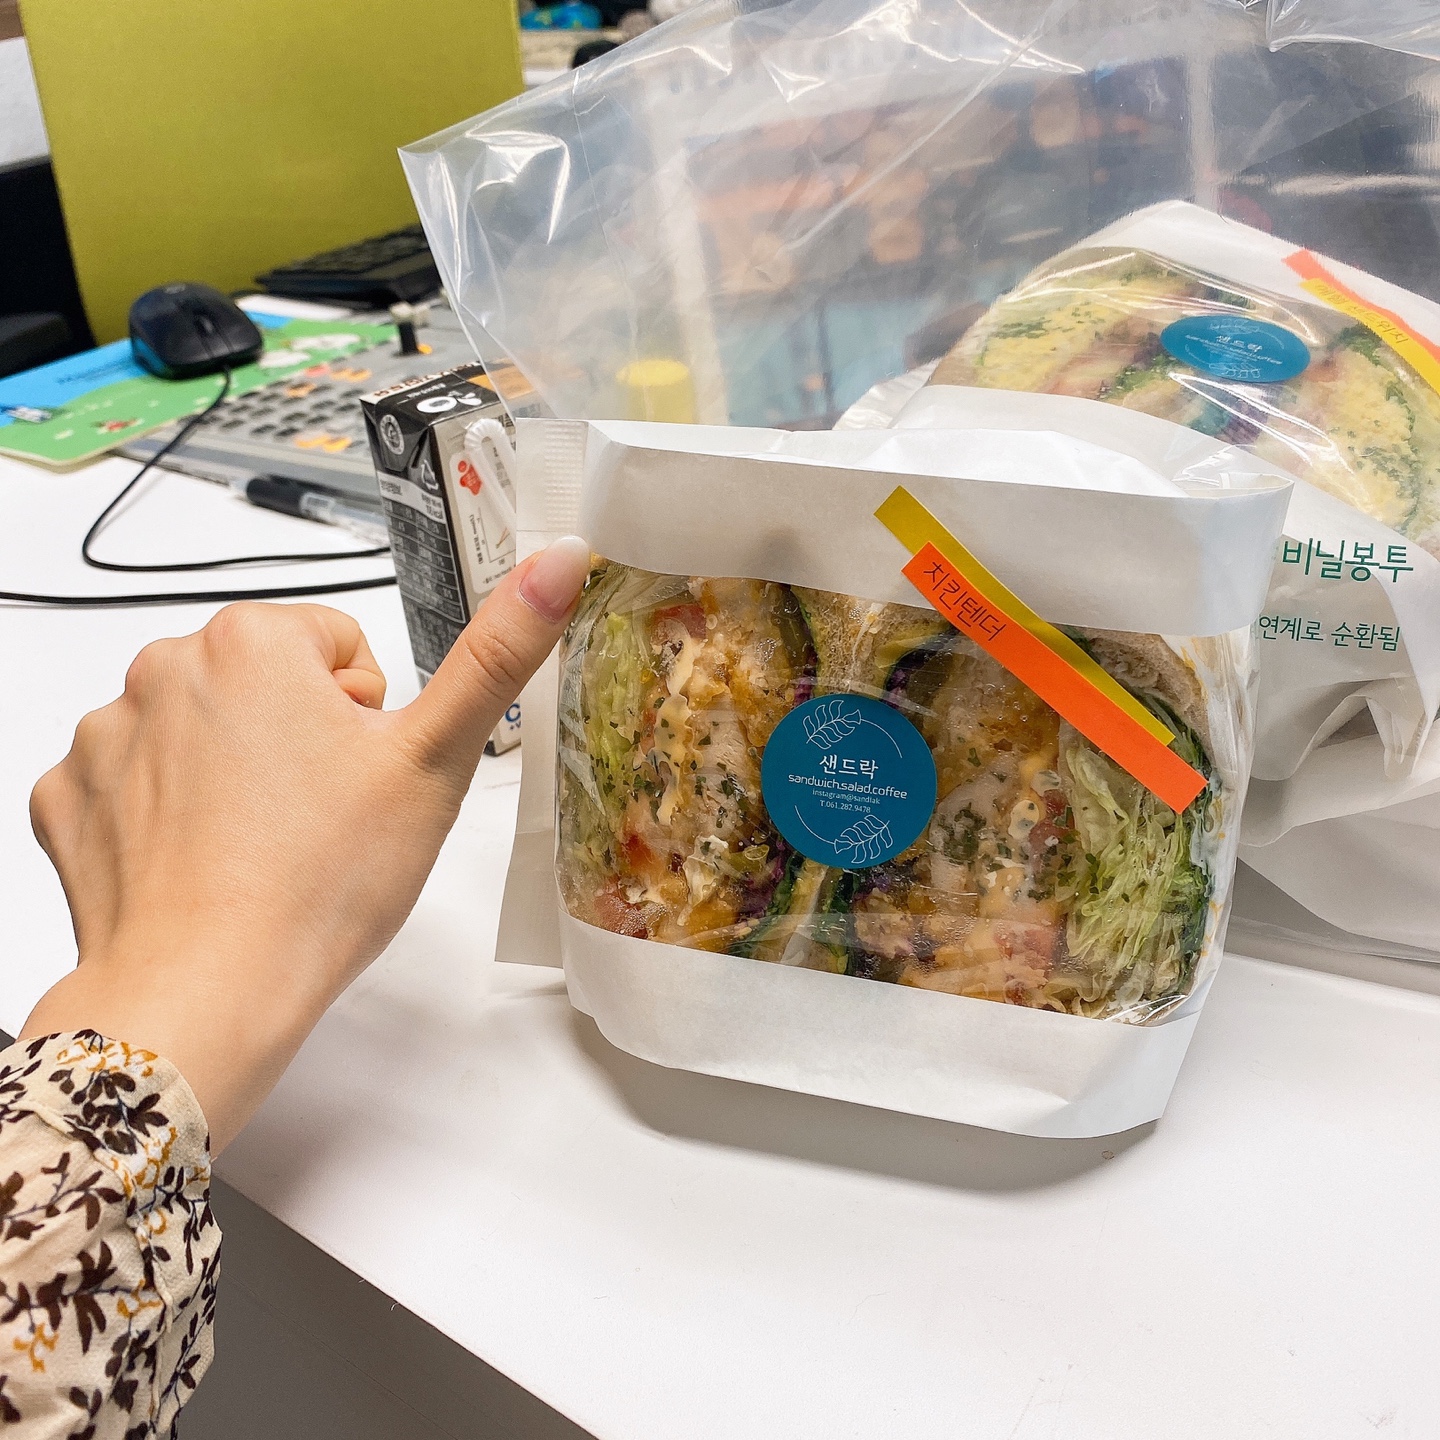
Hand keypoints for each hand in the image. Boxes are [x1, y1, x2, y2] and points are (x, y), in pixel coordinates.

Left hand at [22, 536, 590, 1152]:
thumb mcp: (434, 761)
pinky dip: (167, 813)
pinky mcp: (67, 796)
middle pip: (269, 682)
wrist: (206, 992)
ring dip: (234, 771)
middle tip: (319, 818)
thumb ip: (497, 655)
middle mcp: (166, 668)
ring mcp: (107, 734)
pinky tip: (204, 862)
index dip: (368, 719)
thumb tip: (558, 563)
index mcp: (255, 642)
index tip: (360, 779)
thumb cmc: (320, 882)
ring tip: (261, 846)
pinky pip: (135, 780)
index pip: (341, 649)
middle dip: (299, 736)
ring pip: (204, 730)